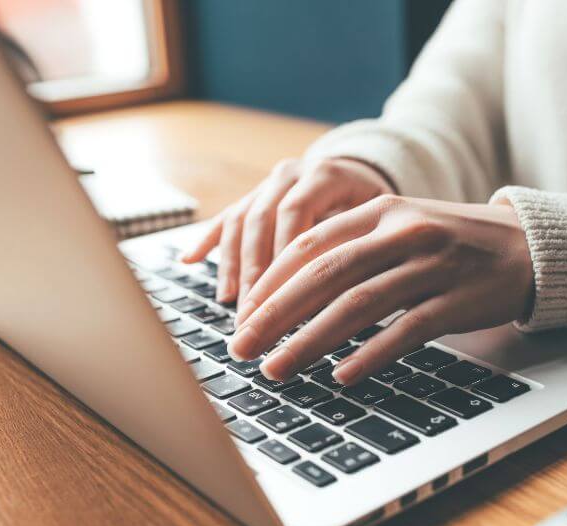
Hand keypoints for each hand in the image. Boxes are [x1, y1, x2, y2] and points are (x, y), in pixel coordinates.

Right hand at [181, 157, 392, 305]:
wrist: (361, 170)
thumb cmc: (374, 204)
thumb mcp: (377, 218)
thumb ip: (356, 244)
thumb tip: (337, 299)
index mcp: (324, 175)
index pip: (295, 214)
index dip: (283, 256)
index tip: (279, 298)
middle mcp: (291, 174)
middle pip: (261, 220)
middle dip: (254, 271)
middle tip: (251, 313)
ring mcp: (268, 184)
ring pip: (241, 221)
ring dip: (232, 264)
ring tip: (229, 301)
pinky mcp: (254, 195)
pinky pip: (226, 216)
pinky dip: (208, 240)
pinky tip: (189, 260)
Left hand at [228, 195, 533, 385]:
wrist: (524, 247)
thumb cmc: (449, 243)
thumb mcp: (398, 230)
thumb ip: (350, 251)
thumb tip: (290, 293)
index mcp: (379, 211)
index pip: (309, 245)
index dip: (270, 282)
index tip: (242, 315)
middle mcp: (402, 232)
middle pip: (325, 274)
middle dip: (275, 315)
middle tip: (242, 347)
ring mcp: (432, 265)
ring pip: (358, 304)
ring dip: (311, 340)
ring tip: (276, 368)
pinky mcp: (458, 299)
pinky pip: (406, 329)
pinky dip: (370, 353)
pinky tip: (341, 376)